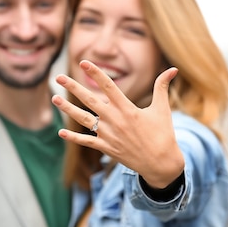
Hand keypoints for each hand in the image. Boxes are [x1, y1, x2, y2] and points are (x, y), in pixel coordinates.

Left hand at [51, 60, 183, 187]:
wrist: (161, 164)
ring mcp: (109, 135)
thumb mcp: (162, 109)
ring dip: (68, 109)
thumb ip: (162, 87)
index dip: (96, 73)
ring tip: (54, 98)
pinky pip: (87, 142)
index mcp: (128, 109)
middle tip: (59, 76)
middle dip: (73, 87)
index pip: (108, 86)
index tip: (84, 62)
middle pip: (90, 100)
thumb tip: (173, 68)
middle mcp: (115, 120)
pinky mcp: (107, 148)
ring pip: (84, 119)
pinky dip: (74, 138)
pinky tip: (61, 132)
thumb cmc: (163, 134)